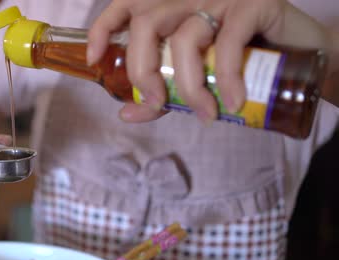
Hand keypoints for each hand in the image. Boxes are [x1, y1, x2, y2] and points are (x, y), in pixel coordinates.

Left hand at [88, 0, 334, 122]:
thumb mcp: (195, 82)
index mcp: (170, 8)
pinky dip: (227, 77)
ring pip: (186, 37)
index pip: (125, 6)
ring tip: (204, 114)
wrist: (300, 58)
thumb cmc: (240, 67)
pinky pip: (228, 42)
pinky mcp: (253, 4)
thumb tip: (127, 113)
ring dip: (189, 84)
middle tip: (159, 103)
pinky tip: (233, 101)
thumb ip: (161, 95)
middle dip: (144, 71)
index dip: (103, 28)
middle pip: (146, 24)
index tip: (94, 59)